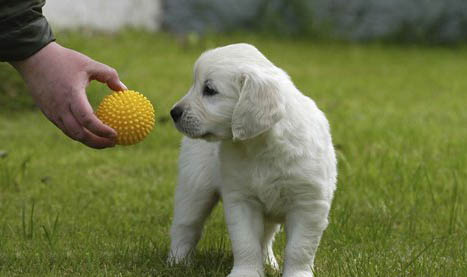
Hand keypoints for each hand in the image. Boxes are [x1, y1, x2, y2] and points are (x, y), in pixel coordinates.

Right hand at [10, 42, 126, 148]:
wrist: (33, 58)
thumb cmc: (65, 60)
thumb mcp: (90, 64)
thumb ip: (109, 75)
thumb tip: (124, 90)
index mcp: (72, 95)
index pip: (87, 120)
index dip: (102, 130)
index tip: (116, 134)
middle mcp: (60, 107)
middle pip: (79, 134)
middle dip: (97, 142)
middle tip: (113, 143)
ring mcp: (52, 112)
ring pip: (71, 134)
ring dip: (88, 141)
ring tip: (104, 141)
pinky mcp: (48, 113)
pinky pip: (65, 128)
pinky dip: (79, 133)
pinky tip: (91, 132)